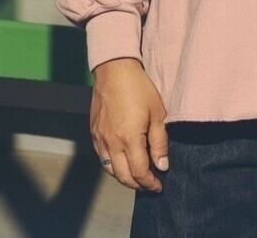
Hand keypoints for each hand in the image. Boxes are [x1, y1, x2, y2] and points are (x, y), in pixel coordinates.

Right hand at [90, 57, 169, 191]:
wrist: (114, 70)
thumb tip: (162, 166)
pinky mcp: (94, 132)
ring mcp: (100, 138)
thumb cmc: (140, 88)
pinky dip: (112, 165)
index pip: (139, 172)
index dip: (150, 183)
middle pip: (123, 176)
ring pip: (109, 169)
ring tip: (137, 176)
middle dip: (137, 184)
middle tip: (150, 185)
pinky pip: (101, 156)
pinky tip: (122, 161)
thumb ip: (159, 142)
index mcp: (129, 139)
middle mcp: (111, 143)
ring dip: (124, 177)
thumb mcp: (157, 113)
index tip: (159, 186)